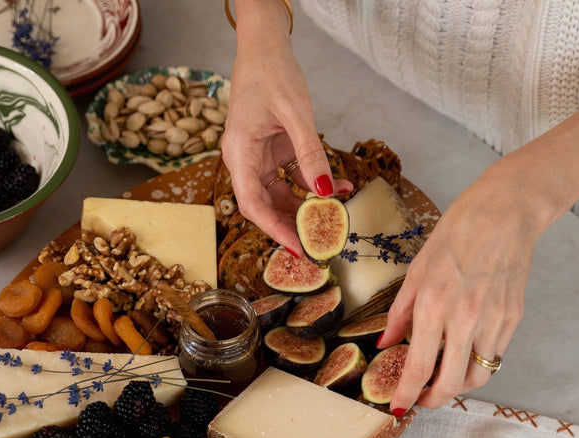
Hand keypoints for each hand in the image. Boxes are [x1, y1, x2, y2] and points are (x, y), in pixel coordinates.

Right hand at [221, 2, 351, 255]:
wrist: (264, 49)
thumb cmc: (272, 74)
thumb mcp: (297, 115)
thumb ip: (311, 155)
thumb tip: (326, 192)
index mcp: (239, 153)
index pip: (252, 205)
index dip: (274, 230)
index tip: (298, 248)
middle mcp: (244, 160)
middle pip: (265, 206)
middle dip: (291, 226)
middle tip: (320, 245)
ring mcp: (258, 158)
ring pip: (280, 195)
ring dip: (306, 207)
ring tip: (335, 218)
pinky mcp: (273, 152)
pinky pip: (292, 177)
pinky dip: (313, 184)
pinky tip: (339, 187)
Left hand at [376, 66, 578, 413]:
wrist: (505, 213)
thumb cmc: (457, 233)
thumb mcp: (416, 269)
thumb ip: (400, 311)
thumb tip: (385, 342)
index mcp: (434, 306)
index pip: (418, 367)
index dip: (407, 394)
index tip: (399, 406)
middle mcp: (465, 319)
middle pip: (451, 383)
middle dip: (433, 399)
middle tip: (422, 399)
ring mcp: (494, 321)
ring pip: (477, 376)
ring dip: (458, 386)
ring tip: (443, 380)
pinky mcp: (513, 318)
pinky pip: (494, 356)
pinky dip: (478, 363)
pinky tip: (464, 355)